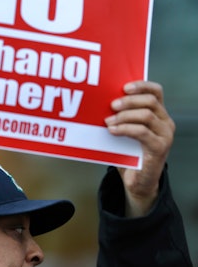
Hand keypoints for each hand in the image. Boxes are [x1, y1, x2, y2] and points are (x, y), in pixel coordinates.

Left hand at [105, 81, 174, 216]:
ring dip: (123, 115)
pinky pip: (141, 132)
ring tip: (108, 121)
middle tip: (111, 105)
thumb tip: (101, 103)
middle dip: (128, 100)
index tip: (123, 87)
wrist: (137, 181)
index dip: (141, 85)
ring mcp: (165, 135)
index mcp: (158, 114)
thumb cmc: (128, 153)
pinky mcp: (160, 148)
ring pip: (146, 115)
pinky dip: (124, 129)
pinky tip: (112, 131)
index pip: (156, 91)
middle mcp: (165, 122)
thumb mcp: (124, 131)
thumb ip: (120, 117)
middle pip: (150, 101)